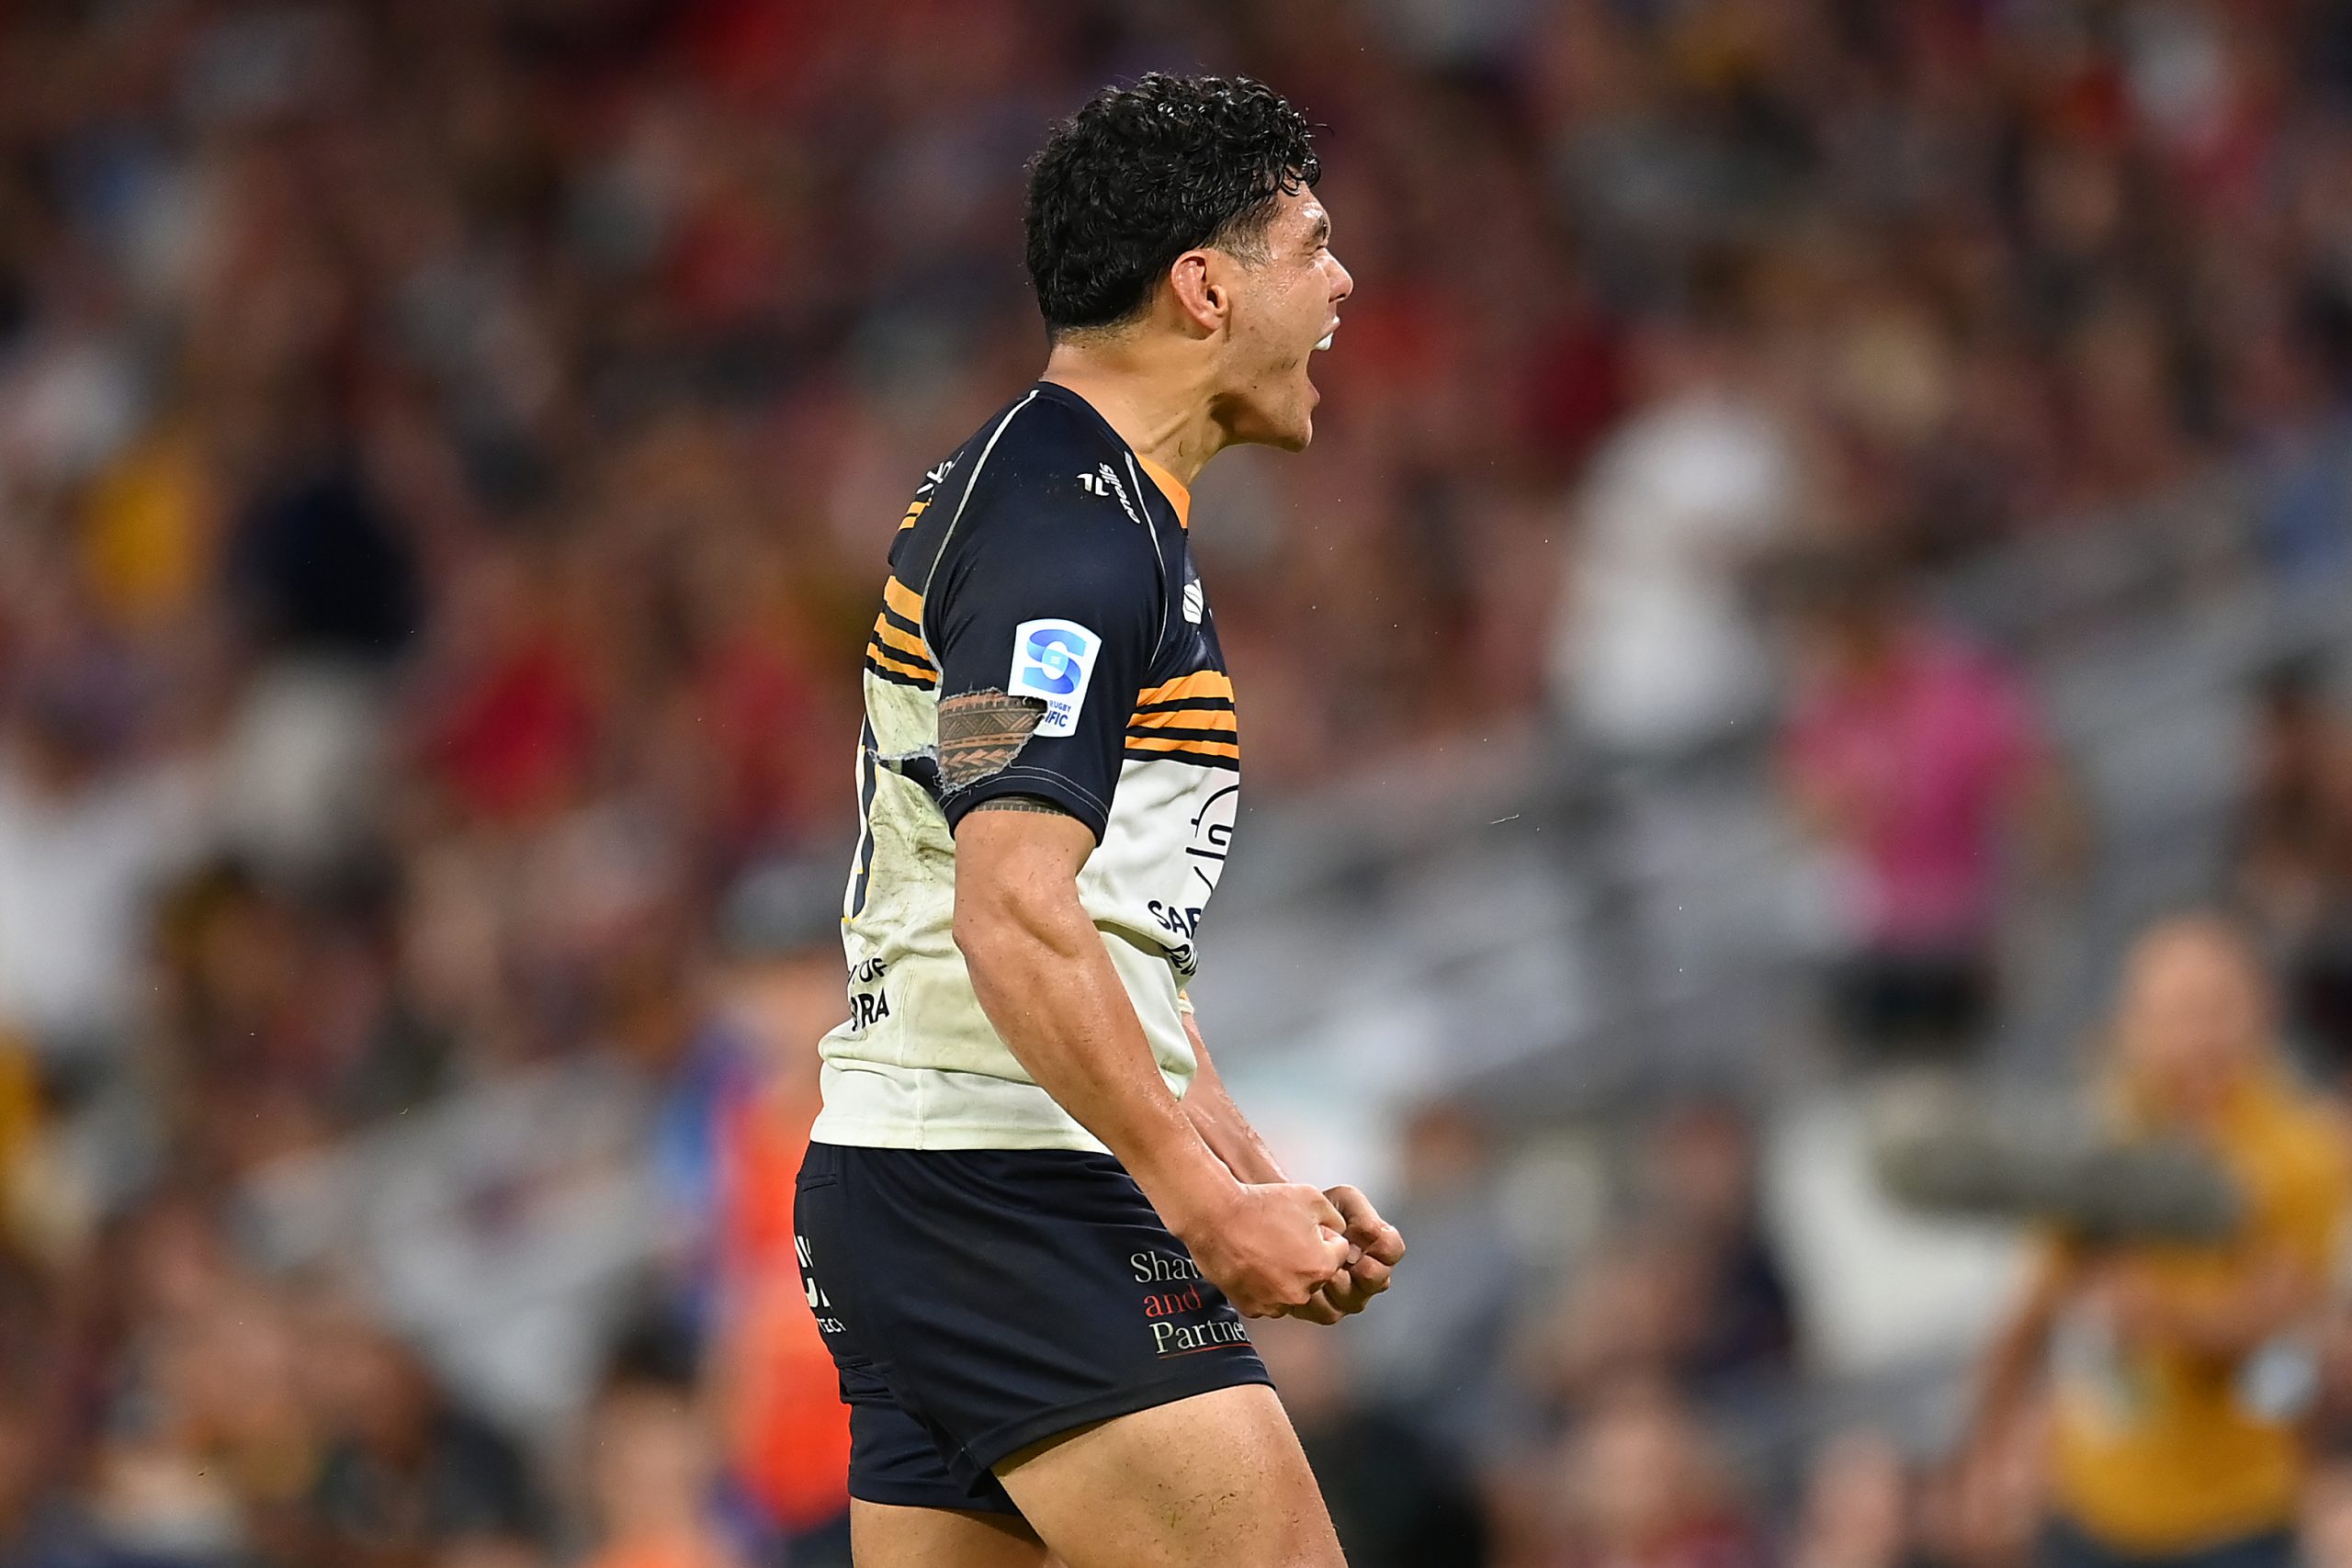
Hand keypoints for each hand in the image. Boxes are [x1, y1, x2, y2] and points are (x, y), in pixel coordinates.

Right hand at [1177, 1181, 1351, 1318]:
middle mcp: (1301, 1292)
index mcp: (1321, 1266)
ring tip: (1264, 1248)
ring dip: (1284, 1274)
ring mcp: (1275, 1304)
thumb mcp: (1311, 1197)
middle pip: (1315, 1274)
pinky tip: (1252, 1263)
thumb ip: (1335, 1218)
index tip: (1303, 1227)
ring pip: (1291, 1290)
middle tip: (1282, 1236)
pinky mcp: (1251, 1308)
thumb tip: (1338, 1231)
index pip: (1338, 1253)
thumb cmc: (1260, 1206)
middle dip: (1306, 1257)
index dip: (1323, 1236)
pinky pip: (1266, 1299)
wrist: (1215, 1217)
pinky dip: (1262, 1285)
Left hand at [1285, 1184, 1406, 1323]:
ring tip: (1319, 1266)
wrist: (1288, 1228)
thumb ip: (1362, 1214)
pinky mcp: (1326, 1311)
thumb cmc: (1323, 1214)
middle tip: (1339, 1254)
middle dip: (1357, 1266)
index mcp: (1380, 1249)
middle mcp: (1371, 1278)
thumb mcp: (1344, 1200)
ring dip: (1335, 1281)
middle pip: (1378, 1280)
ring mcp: (1350, 1298)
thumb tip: (1370, 1236)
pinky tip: (1303, 1280)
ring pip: (1353, 1300)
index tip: (1353, 1234)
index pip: (1392, 1249)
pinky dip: (1314, 1296)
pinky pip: (1326, 1312)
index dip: (1376, 1243)